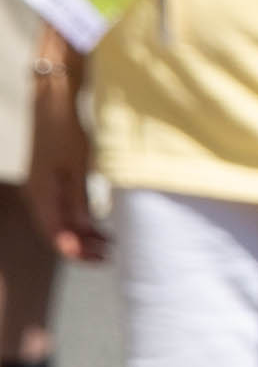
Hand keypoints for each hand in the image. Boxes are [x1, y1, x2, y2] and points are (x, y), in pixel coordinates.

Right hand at [27, 58, 92, 257]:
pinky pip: (63, 210)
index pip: (55, 235)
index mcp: (41, 195)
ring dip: (83, 236)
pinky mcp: (50, 182)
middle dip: (82, 248)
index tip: (97, 260)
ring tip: (109, 245)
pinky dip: (80, 221)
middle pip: (58, 233)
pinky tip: (99, 227)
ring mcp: (43, 189)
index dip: (76, 251)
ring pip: (61, 223)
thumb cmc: (66, 133)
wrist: (53, 106)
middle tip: (109, 257)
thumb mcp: (78, 167)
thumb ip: (79, 199)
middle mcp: (38, 196)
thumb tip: (84, 229)